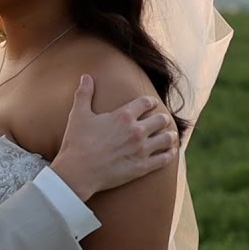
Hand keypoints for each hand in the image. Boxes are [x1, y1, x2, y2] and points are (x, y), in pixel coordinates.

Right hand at [50, 75, 177, 200]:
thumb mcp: (79, 115)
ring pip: (166, 139)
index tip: (152, 103)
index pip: (146, 103)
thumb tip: (86, 76)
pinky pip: (164, 159)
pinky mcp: (142, 167)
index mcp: (124, 116)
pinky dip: (170, 154)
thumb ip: (84, 94)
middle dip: (162, 118)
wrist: (78, 172)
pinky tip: (171, 151)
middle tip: (162, 120)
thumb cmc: (77, 143)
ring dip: (170, 135)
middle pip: (161, 119)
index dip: (151, 102)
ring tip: (170, 135)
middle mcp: (137, 131)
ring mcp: (141, 150)